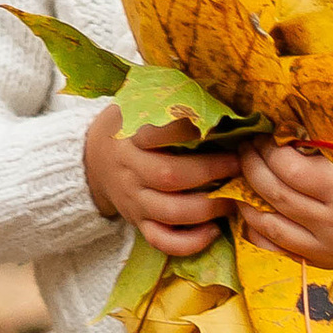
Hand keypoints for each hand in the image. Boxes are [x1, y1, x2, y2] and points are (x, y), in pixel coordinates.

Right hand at [84, 104, 241, 258]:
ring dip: (208, 208)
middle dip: (211, 171)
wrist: (92, 159)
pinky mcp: (138, 223)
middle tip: (239, 164)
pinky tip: (213, 231)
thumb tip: (216, 90)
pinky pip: (162, 241)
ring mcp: (134, 200)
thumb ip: (170, 96)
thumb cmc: (128, 125)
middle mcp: (130, 169)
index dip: (188, 130)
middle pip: (170, 175)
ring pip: (171, 212)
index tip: (218, 125)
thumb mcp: (139, 102)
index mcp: (130, 134)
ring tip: (234, 198)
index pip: (156, 132)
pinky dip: (190, 243)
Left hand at [236, 123, 332, 268]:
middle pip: (277, 195)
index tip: (263, 137)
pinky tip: (250, 210)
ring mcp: (327, 246)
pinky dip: (258, 231)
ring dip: (247, 199)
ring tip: (240, 177)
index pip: (291, 171)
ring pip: (271, 224)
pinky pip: (279, 248)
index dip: (269, 152)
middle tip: (245, 150)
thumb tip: (294, 113)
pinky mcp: (323, 261)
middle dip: (253, 168)